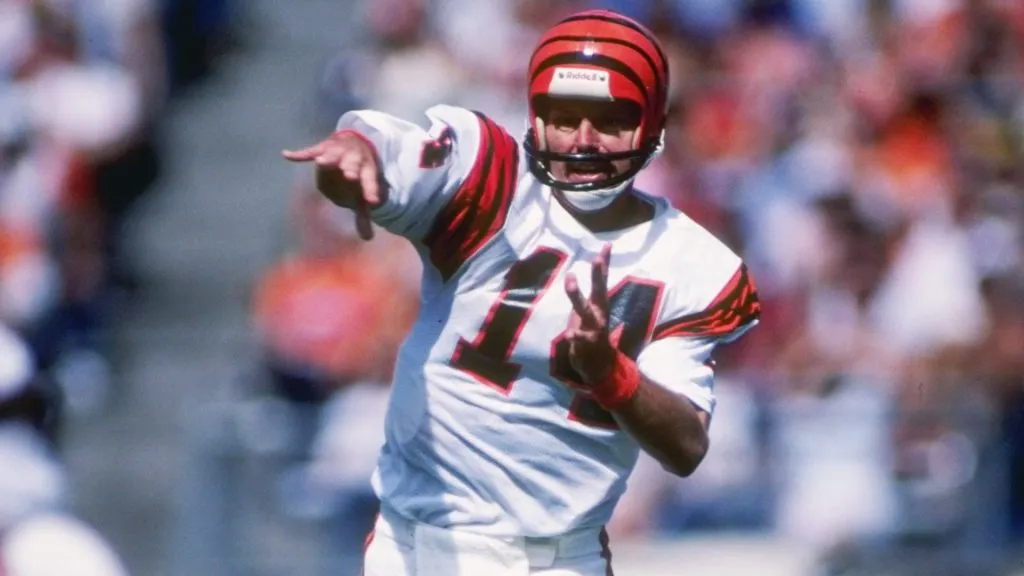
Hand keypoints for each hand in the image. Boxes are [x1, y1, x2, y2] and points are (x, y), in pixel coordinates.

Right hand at [282, 131, 383, 239]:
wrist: (356, 143)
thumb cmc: (358, 174)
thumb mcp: (362, 193)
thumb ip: (363, 216)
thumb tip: (367, 239)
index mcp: (366, 171)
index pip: (370, 182)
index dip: (371, 191)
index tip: (372, 201)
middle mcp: (353, 159)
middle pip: (353, 163)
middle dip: (350, 169)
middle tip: (350, 175)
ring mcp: (337, 152)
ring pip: (333, 154)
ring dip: (328, 159)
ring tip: (320, 163)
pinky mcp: (322, 147)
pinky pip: (310, 151)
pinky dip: (299, 154)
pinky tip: (286, 155)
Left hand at [563, 243, 615, 384]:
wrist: (600, 366)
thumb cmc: (592, 333)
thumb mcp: (591, 311)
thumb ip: (591, 296)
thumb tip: (592, 280)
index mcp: (599, 304)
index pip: (602, 279)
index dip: (605, 262)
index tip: (606, 244)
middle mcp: (599, 313)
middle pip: (599, 290)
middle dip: (598, 274)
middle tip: (597, 259)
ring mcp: (594, 328)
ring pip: (585, 310)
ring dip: (577, 295)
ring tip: (570, 281)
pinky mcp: (586, 343)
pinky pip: (580, 338)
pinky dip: (575, 335)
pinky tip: (569, 333)